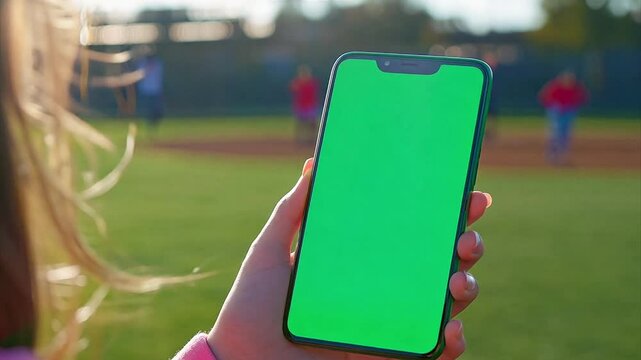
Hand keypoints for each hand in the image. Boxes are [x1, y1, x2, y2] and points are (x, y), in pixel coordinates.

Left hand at [208, 159, 491, 359]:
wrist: (240, 358)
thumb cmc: (252, 306)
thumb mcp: (269, 250)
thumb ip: (291, 211)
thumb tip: (314, 165)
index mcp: (362, 261)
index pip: (412, 233)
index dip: (446, 215)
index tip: (469, 195)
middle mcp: (382, 290)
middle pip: (439, 264)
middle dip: (467, 246)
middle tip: (466, 237)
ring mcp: (387, 323)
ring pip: (446, 304)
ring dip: (467, 288)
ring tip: (457, 280)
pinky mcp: (384, 356)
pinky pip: (430, 352)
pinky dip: (452, 343)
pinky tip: (451, 329)